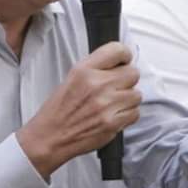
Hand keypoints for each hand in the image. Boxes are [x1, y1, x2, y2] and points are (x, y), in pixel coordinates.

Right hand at [17, 42, 140, 178]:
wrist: (50, 137)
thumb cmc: (59, 110)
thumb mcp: (71, 78)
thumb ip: (95, 68)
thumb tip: (120, 64)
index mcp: (84, 70)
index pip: (117, 50)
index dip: (125, 55)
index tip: (124, 61)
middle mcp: (97, 84)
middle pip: (133, 73)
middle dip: (127, 80)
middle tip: (117, 87)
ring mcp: (106, 104)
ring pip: (136, 94)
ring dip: (128, 99)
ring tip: (113, 104)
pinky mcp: (112, 123)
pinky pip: (135, 113)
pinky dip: (127, 115)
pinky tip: (113, 116)